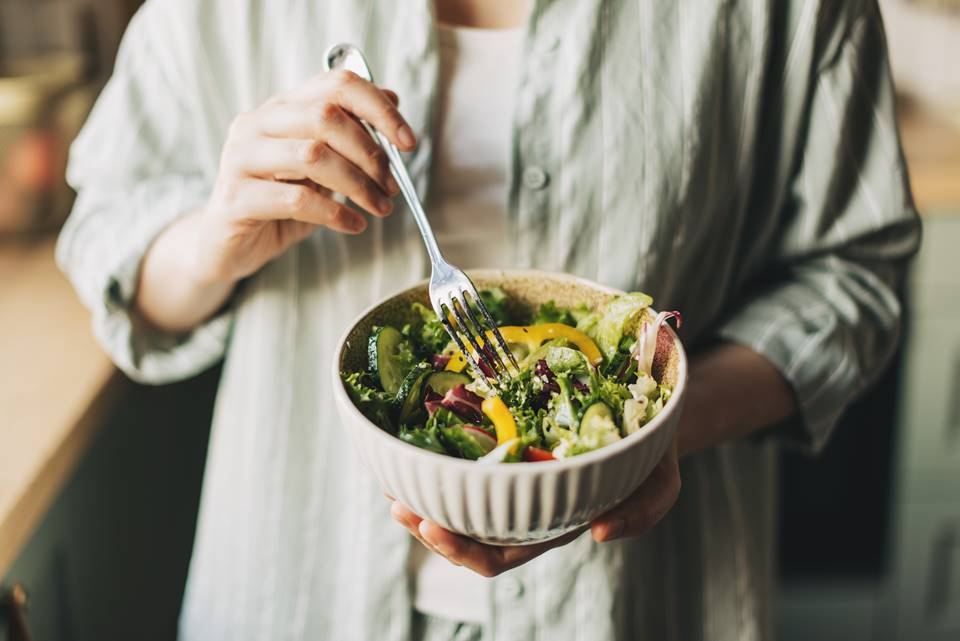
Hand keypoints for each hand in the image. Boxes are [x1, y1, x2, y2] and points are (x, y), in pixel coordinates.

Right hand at [194, 70, 415, 284]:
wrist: (228, 246)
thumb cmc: (279, 203)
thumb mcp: (321, 167)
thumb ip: (349, 134)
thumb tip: (392, 99)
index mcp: (280, 108)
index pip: (335, 85)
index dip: (378, 108)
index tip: (407, 141)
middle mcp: (256, 123)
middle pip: (326, 116)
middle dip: (370, 153)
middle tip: (391, 185)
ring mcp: (240, 158)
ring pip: (312, 155)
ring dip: (357, 184)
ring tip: (379, 208)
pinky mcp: (236, 197)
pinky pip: (296, 200)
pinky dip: (335, 213)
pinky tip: (353, 225)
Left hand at [389, 439, 680, 577]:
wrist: (649, 413)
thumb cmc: (652, 453)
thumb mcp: (662, 482)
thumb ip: (644, 511)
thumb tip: (602, 534)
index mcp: (555, 521)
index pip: (502, 552)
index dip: (463, 549)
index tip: (431, 525)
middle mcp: (526, 504)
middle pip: (468, 532)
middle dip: (429, 525)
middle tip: (398, 505)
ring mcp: (514, 476)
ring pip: (460, 499)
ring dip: (423, 494)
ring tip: (391, 480)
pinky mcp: (507, 445)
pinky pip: (466, 460)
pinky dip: (437, 459)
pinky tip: (411, 446)